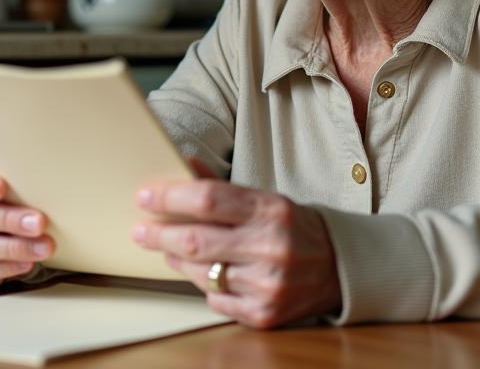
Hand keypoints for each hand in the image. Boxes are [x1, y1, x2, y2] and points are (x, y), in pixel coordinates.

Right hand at [0, 159, 54, 291]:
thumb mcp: (6, 184)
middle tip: (38, 223)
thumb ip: (14, 183)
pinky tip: (26, 263)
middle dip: (9, 220)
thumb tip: (51, 187)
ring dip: (15, 248)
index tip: (0, 188)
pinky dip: (6, 268)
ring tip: (42, 247)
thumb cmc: (2, 201)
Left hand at [131, 172, 341, 328]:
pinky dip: (205, 285)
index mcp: (271, 209)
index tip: (145, 196)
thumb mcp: (266, 199)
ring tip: (172, 250)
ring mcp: (268, 284)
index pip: (208, 199)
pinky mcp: (264, 314)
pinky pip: (215, 299)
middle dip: (159, 234)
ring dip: (178, 260)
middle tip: (141, 230)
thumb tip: (183, 164)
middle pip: (195, 240)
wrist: (338, 268)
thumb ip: (222, 187)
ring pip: (200, 273)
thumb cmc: (294, 228)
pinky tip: (208, 274)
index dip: (169, 197)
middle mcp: (271, 246)